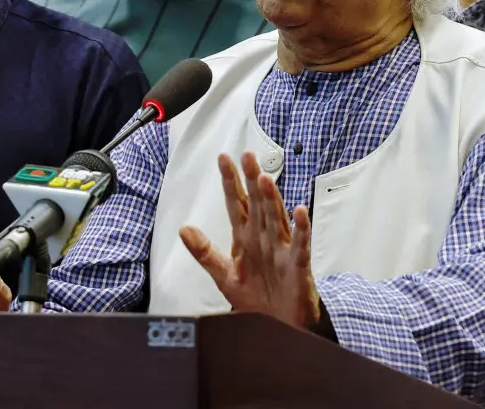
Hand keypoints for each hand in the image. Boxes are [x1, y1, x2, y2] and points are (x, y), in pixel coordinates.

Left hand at [179, 152, 320, 329]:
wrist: (276, 329)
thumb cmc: (255, 299)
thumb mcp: (223, 275)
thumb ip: (205, 252)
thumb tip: (184, 228)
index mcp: (245, 239)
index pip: (236, 204)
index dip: (230, 182)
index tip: (224, 159)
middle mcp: (263, 239)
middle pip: (257, 204)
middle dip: (251, 180)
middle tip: (247, 156)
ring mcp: (281, 250)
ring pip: (276, 218)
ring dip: (271, 199)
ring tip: (264, 179)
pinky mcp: (297, 266)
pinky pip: (299, 245)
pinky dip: (300, 229)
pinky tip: (299, 212)